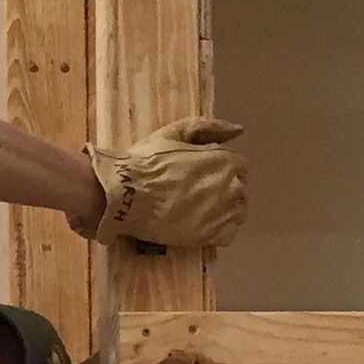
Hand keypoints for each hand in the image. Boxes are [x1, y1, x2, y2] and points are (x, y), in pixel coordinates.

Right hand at [67, 117, 246, 248]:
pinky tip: (200, 225)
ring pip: (236, 213)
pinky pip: (228, 234)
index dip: (218, 171)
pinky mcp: (211, 236)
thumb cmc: (147, 161)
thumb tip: (239, 130)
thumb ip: (210, 127)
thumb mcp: (175, 132)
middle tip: (194, 194)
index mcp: (226, 160)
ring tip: (197, 211)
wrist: (125, 195)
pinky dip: (218, 230)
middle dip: (220, 190)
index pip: (238, 167)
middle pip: (237, 190)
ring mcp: (223, 213)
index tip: (199, 176)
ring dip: (222, 211)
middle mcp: (232, 187)